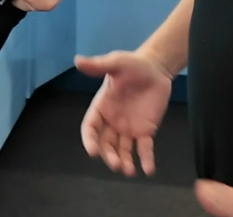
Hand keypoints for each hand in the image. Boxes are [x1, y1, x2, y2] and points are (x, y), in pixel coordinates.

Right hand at [75, 50, 172, 175]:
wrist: (156, 68)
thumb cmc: (133, 65)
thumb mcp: (115, 62)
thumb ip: (98, 65)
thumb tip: (77, 61)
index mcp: (101, 107)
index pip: (90, 127)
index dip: (89, 140)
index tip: (93, 152)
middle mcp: (112, 122)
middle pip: (106, 144)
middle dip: (109, 156)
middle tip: (116, 164)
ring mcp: (129, 129)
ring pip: (123, 150)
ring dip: (125, 162)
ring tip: (129, 171)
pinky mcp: (145, 131)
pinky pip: (144, 148)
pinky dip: (146, 160)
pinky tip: (149, 170)